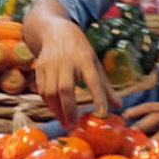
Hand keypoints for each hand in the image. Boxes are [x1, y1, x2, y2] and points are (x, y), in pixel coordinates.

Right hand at [26, 3, 120, 129]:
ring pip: (51, 92)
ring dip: (57, 111)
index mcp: (85, 59)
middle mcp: (67, 61)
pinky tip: (56, 111)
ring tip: (65, 123)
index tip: (102, 114)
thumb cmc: (79, 51)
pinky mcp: (39, 67)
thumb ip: (106, 87)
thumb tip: (119, 107)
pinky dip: (49, 103)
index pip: (93, 80)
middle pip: (66, 89)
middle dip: (69, 110)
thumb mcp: (95, 64)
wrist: (55, 31)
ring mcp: (51, 64)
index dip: (98, 98)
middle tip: (73, 127)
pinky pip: (42, 90)